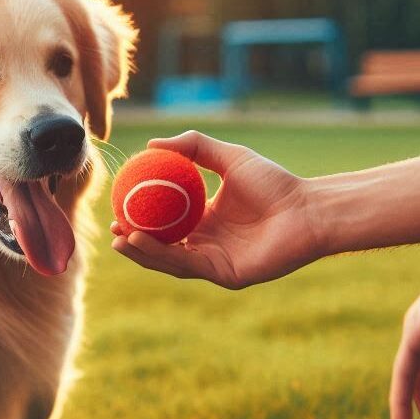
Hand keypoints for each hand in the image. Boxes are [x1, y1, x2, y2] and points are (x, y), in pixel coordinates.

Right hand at [110, 131, 322, 288]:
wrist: (306, 209)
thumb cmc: (275, 181)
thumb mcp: (228, 156)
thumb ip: (194, 146)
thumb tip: (151, 143)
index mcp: (207, 220)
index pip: (166, 223)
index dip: (140, 218)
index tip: (117, 206)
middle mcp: (208, 243)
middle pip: (163, 246)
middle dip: (133, 242)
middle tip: (112, 228)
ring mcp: (216, 261)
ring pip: (170, 260)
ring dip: (142, 252)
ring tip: (120, 238)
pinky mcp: (225, 275)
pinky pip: (187, 265)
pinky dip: (162, 255)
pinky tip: (143, 240)